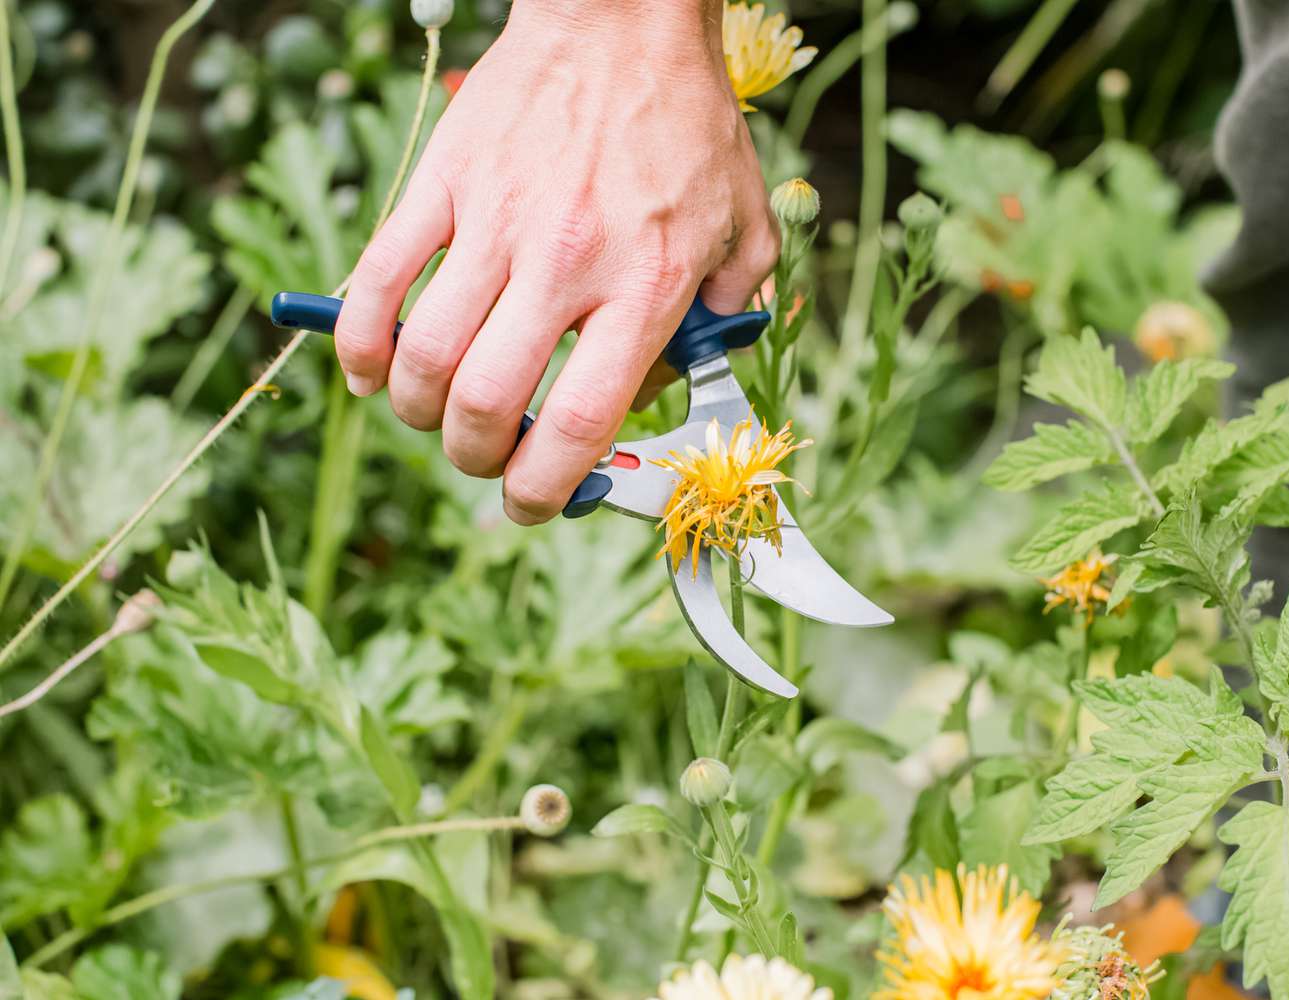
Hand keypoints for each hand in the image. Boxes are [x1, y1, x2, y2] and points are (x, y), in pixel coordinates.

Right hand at [334, 0, 777, 523]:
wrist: (625, 20)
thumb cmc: (688, 127)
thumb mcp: (744, 227)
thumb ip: (725, 314)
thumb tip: (678, 384)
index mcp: (646, 285)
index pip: (579, 422)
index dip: (546, 488)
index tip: (533, 504)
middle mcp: (567, 263)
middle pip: (488, 402)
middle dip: (476, 458)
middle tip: (485, 460)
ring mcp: (496, 221)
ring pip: (425, 354)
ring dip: (419, 411)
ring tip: (436, 418)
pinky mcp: (445, 182)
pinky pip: (379, 277)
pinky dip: (360, 341)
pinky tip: (371, 372)